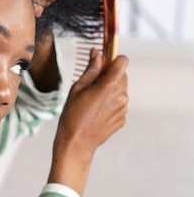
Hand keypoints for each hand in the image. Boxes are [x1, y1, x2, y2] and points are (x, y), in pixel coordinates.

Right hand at [49, 50, 128, 194]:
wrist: (77, 143)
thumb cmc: (73, 115)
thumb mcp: (78, 88)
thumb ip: (91, 69)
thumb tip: (97, 53)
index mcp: (110, 85)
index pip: (123, 61)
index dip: (113, 59)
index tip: (103, 63)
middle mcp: (121, 96)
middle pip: (122, 75)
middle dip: (110, 75)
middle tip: (93, 84)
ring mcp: (123, 108)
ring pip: (120, 90)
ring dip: (110, 90)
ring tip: (92, 101)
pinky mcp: (122, 119)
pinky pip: (119, 104)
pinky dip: (110, 103)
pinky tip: (96, 111)